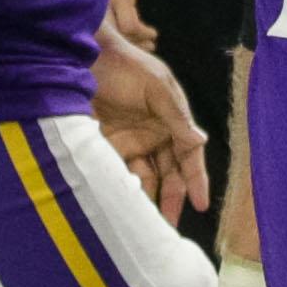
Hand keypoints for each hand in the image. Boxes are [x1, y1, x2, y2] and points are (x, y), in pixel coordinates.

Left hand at [92, 17, 207, 225]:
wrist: (84, 59)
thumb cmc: (127, 66)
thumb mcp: (157, 86)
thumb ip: (177, 116)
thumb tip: (200, 140)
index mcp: (173, 121)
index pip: (190, 156)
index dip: (197, 180)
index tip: (202, 205)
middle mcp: (155, 136)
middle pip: (169, 175)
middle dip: (172, 199)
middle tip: (169, 227)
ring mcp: (131, 143)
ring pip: (145, 179)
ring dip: (147, 199)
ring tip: (146, 222)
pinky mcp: (107, 147)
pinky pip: (119, 174)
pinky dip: (123, 189)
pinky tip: (123, 203)